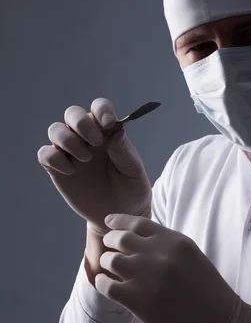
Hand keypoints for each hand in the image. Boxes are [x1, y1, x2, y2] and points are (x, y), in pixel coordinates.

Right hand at [37, 98, 151, 235]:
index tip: (108, 123)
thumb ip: (123, 150)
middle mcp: (86, 137)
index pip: (99, 108)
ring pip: (55, 130)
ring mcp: (70, 152)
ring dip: (68, 140)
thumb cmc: (131, 188)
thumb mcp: (133, 171)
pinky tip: (71, 171)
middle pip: (72, 113)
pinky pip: (45, 154)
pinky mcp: (57, 169)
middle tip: (96, 142)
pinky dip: (54, 159)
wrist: (119, 214)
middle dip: (81, 123)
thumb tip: (115, 130)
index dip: (101, 110)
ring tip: (86, 159)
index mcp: (107, 132)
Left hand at [95, 214, 250, 322]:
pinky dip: (102, 282)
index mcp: (174, 240)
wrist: (220, 322)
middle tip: (108, 247)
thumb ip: (166, 244)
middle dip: (110, 241)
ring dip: (106, 262)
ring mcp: (147, 277)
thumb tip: (138, 238)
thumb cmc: (208, 288)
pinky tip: (105, 283)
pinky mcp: (138, 301)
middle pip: (120, 238)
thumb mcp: (191, 254)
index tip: (108, 222)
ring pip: (110, 260)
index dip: (118, 221)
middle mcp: (159, 254)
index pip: (137, 222)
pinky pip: (107, 285)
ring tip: (108, 268)